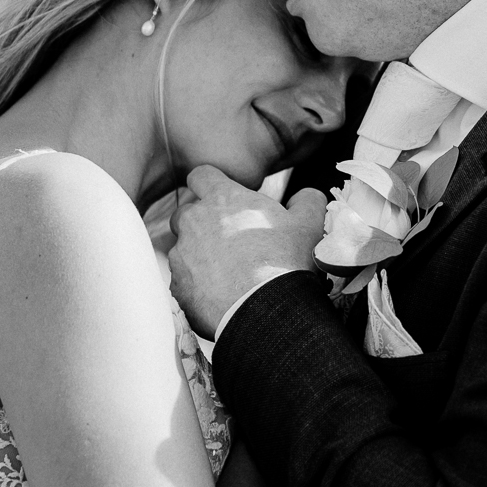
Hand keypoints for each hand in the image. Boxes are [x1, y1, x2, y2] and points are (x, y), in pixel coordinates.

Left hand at [170, 165, 328, 335]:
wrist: (267, 312)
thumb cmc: (287, 262)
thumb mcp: (308, 223)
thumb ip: (306, 200)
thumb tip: (305, 197)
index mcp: (222, 198)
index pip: (201, 175)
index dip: (210, 184)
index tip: (223, 198)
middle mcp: (194, 222)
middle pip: (186, 213)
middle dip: (201, 222)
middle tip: (228, 240)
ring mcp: (181, 255)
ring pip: (183, 248)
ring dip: (198, 256)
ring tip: (226, 273)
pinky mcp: (178, 286)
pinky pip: (183, 281)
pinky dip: (197, 286)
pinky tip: (220, 296)